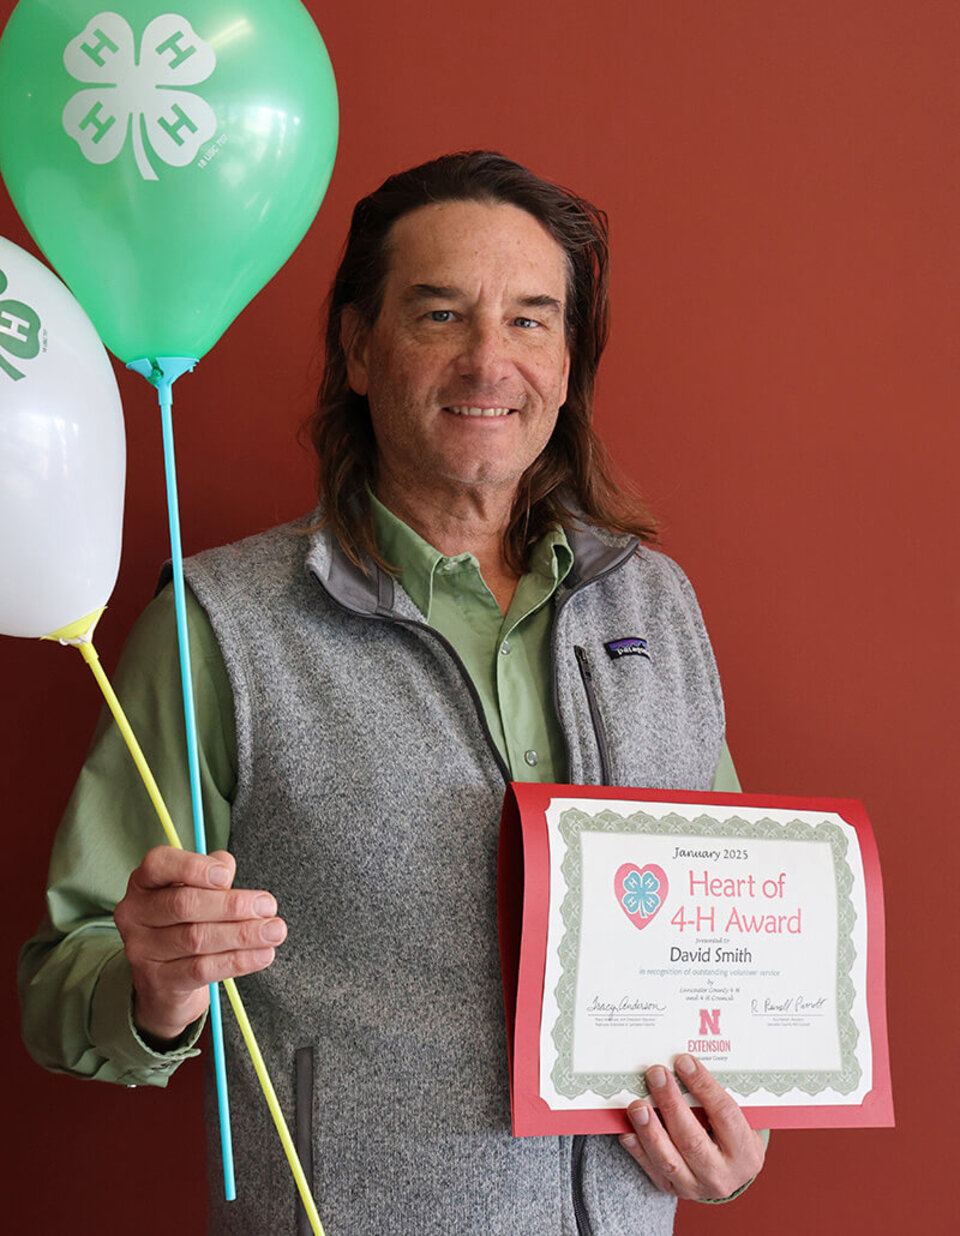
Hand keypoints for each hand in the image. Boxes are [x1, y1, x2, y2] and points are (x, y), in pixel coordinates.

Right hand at [114, 846, 286, 1043]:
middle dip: (232, 905)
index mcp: (144, 882)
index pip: (159, 863)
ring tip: (274, 931)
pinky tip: (263, 955)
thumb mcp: (195, 893)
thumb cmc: (185, 924)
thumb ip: (211, 875)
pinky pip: (202, 969)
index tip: (226, 876)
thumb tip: (226, 865)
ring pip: (197, 938)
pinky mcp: (158, 981)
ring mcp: (141, 949)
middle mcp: (134, 913)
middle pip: (184, 904)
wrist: (164, 982)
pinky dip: (238, 960)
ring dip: (243, 934)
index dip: (193, 867)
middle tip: (269, 906)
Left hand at [619, 1054, 764, 1199]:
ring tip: (637, 1105)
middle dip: (671, 1103)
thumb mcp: (738, 1121)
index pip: (725, 1114)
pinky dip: (637, 1148)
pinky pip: (651, 1169)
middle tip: (656, 1074)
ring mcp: (696, 1186)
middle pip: (693, 1139)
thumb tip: (684, 1064)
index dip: (703, 1086)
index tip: (683, 1062)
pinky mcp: (673, 1189)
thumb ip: (716, 1099)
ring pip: (669, 1160)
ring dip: (650, 1130)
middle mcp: (722, 1174)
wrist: (727, 1175)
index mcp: (745, 1152)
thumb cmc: (730, 1137)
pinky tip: (628, 1129)